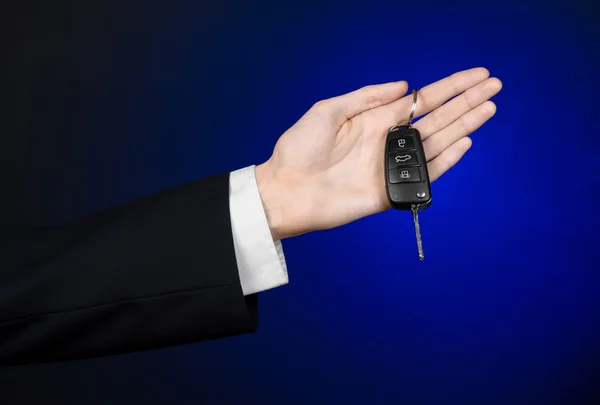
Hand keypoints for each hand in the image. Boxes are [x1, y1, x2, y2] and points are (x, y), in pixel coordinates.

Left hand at [255, 67, 501, 239]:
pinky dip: (446, 161)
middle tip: (494, 87)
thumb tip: (404, 86)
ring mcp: (390, 167)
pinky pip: (423, 175)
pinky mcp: (389, 192)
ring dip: (463, 126)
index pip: (421, 100)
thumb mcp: (329, 110)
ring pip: (436, 143)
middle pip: (436, 118)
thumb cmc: (298, 149)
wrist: (284, 190)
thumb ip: (368, 97)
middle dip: (465, 102)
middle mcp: (387, 141)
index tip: (477, 75)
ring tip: (488, 109)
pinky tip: (465, 143)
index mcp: (374, 120)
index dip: (450, 87)